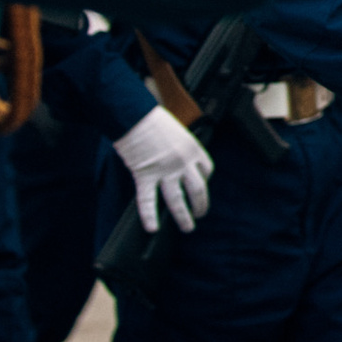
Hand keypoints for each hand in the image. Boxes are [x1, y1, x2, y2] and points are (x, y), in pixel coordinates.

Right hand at [112, 106, 214, 232]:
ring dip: (183, 216)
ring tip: (188, 227)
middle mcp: (183, 162)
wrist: (134, 114)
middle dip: (201, 205)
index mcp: (193, 148)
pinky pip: (148, 200)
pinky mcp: (145, 175)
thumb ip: (182, 148)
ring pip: (177, 199)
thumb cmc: (153, 119)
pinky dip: (149, 215)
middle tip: (200, 214)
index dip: (205, 180)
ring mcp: (165, 170)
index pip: (207, 170)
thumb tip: (182, 163)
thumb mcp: (178, 131)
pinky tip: (153, 227)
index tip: (201, 186)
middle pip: (198, 189)